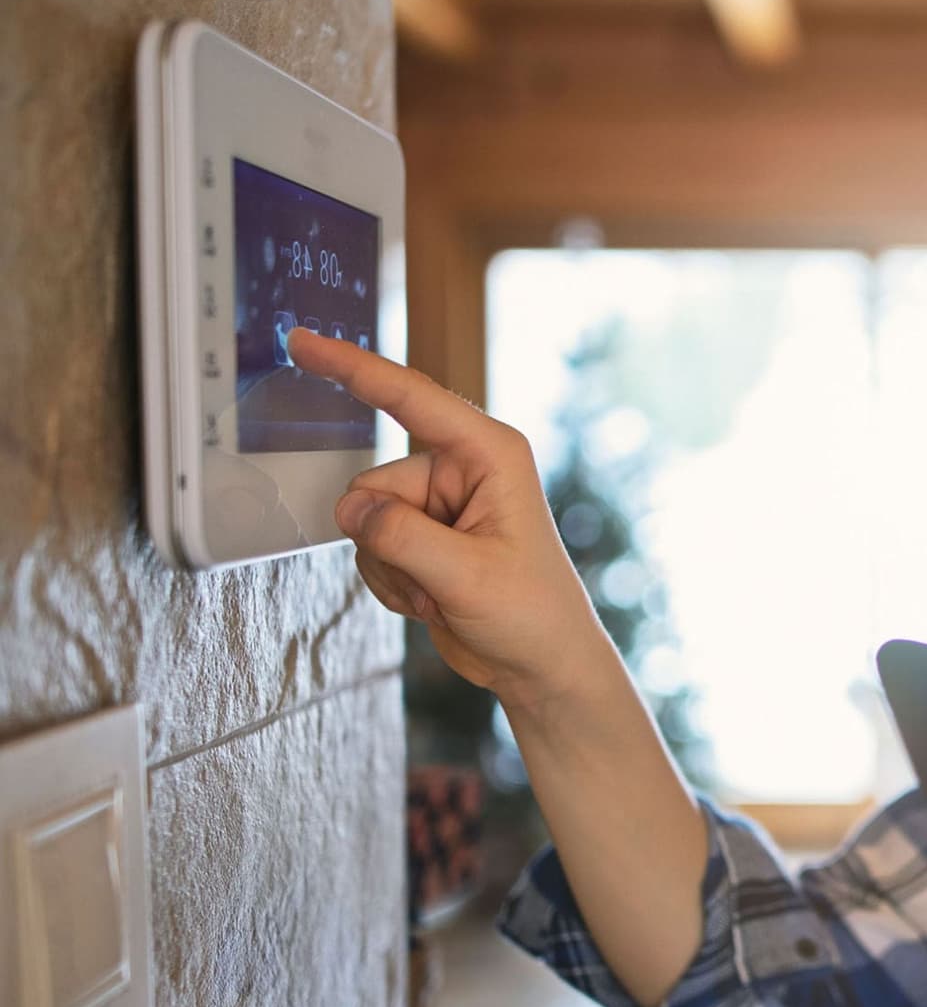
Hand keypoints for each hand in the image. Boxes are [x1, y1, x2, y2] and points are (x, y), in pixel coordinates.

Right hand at [287, 326, 619, 711]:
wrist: (541, 664)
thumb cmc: (532, 614)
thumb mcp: (467, 575)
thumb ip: (401, 536)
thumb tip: (350, 509)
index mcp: (490, 453)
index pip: (410, 397)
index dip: (353, 368)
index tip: (305, 341)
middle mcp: (462, 468)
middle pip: (372, 485)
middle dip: (389, 540)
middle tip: (437, 577)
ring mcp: (439, 502)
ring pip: (365, 522)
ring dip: (393, 568)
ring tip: (442, 591)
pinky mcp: (422, 535)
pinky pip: (370, 548)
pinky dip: (392, 582)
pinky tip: (432, 598)